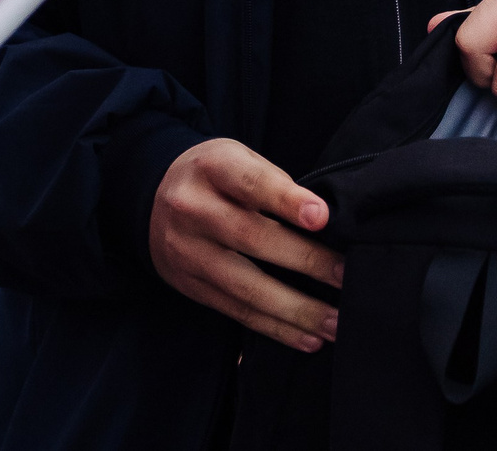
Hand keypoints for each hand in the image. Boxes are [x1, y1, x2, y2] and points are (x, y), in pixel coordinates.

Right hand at [150, 139, 343, 352]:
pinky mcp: (190, 287)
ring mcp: (189, 252)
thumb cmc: (215, 177)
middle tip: (346, 277)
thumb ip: (274, 182)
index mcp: (211, 168)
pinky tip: (307, 338)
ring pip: (245, 286)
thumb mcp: (238, 158)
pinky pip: (236, 311)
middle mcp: (193, 210)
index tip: (322, 217)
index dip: (285, 199)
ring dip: (296, 310)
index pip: (250, 182)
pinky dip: (275, 328)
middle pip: (251, 238)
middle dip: (305, 261)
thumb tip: (323, 221)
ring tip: (335, 323)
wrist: (151, 198)